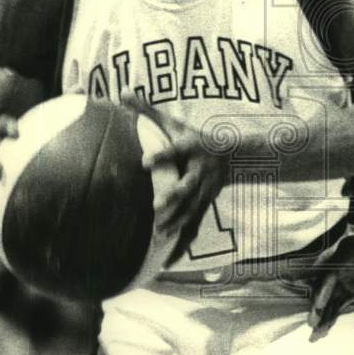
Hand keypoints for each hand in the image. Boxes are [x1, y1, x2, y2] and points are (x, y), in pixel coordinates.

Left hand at [119, 89, 227, 265]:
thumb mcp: (174, 122)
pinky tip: (167, 262)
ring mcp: (204, 193)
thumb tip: (120, 91)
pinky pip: (193, 228)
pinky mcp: (204, 208)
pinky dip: (182, 245)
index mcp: (191, 149)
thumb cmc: (194, 138)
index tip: (144, 161)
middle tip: (155, 207)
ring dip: (176, 222)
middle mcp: (199, 172)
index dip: (161, 155)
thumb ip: (147, 110)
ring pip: (191, 209)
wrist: (233, 157)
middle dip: (173, 198)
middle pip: (187, 186)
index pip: (176, 150)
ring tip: (158, 234)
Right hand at [306, 223, 353, 341]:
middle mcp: (344, 261)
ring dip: (324, 314)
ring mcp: (347, 272)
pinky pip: (340, 299)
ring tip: (315, 336)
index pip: (331, 270)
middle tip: (312, 325)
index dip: (324, 288)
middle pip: (326, 284)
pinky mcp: (352, 282)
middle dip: (318, 305)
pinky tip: (326, 330)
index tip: (319, 305)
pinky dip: (334, 313)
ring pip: (331, 294)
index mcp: (350, 250)